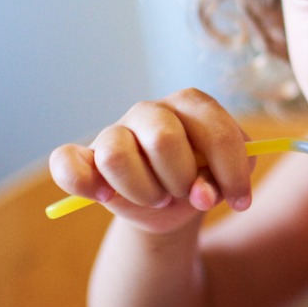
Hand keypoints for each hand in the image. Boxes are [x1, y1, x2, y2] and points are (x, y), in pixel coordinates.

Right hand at [49, 88, 253, 233]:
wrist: (174, 202)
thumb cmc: (204, 178)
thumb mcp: (228, 178)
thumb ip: (225, 181)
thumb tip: (202, 195)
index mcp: (192, 104)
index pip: (215, 130)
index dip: (231, 172)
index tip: (242, 201)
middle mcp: (151, 110)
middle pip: (163, 140)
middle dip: (182, 180)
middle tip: (186, 193)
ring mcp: (114, 131)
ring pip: (116, 156)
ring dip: (144, 190)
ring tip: (157, 197)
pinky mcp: (86, 157)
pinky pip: (65, 162)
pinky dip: (83, 183)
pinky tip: (107, 197)